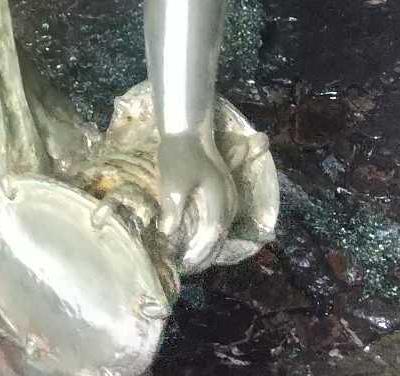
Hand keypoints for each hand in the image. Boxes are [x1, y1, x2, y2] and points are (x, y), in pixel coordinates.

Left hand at [158, 135, 238, 273]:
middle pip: (221, 235)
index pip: (212, 235)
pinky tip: (200, 240)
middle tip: (187, 269)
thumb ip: (174, 211)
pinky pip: (221, 220)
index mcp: (220, 199)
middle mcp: (230, 200)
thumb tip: (169, 236)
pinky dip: (211, 234)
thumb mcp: (172, 184)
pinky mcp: (224, 192)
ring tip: (193, 260)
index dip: (199, 252)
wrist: (188, 130)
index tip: (183, 264)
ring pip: (222, 229)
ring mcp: (230, 196)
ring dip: (209, 246)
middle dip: (205, 254)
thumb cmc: (179, 155)